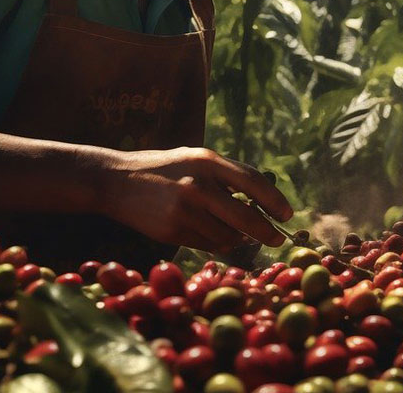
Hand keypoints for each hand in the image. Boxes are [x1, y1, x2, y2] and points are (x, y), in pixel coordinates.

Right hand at [84, 146, 291, 253]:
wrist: (116, 181)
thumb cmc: (163, 168)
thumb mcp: (194, 158)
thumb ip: (226, 175)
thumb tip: (262, 202)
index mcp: (207, 162)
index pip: (253, 182)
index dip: (275, 201)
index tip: (286, 214)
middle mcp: (197, 185)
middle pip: (246, 217)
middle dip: (266, 232)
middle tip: (277, 239)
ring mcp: (184, 211)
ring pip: (227, 236)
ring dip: (236, 238)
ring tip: (231, 230)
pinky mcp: (171, 231)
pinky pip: (206, 244)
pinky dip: (214, 242)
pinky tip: (207, 231)